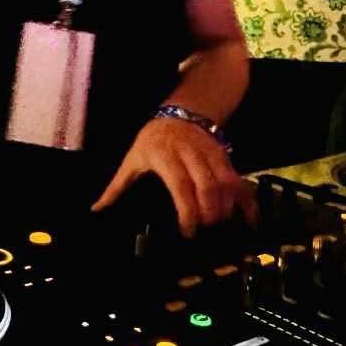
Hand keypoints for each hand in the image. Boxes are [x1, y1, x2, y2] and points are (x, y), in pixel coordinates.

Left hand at [92, 117, 254, 236]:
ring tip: (221, 229)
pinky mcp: (226, 157)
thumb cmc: (153, 140)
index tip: (188, 231)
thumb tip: (96, 210)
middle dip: (210, 213)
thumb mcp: (133, 159)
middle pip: (207, 185)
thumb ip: (117, 187)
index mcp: (165, 155)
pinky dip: (246, 200)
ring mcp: (211, 154)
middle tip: (206, 234)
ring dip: (226, 208)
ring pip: (226, 182)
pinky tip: (249, 220)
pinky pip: (239, 180)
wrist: (181, 112)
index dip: (187, 209)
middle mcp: (192, 153)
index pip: (180, 184)